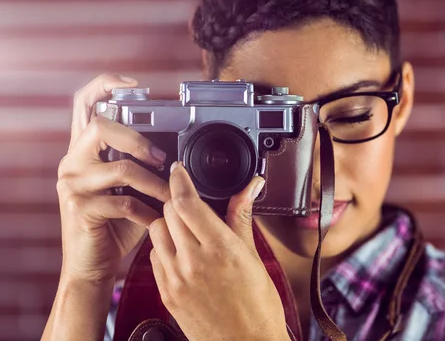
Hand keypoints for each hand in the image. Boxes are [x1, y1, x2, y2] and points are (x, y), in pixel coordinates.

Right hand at [57, 74, 170, 282]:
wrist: (94, 265)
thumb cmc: (116, 224)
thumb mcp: (129, 188)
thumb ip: (141, 165)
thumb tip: (176, 152)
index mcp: (84, 150)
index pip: (84, 104)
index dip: (105, 85)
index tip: (134, 84)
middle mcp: (72, 161)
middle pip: (100, 126)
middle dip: (138, 139)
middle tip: (161, 158)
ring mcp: (72, 184)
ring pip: (120, 168)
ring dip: (155, 184)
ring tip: (171, 196)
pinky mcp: (79, 208)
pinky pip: (123, 202)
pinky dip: (147, 210)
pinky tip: (156, 218)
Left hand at [148, 162, 288, 340]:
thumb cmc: (257, 307)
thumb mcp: (253, 256)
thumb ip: (242, 217)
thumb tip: (251, 186)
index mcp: (219, 248)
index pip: (186, 201)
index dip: (179, 179)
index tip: (179, 169)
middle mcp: (193, 261)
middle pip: (168, 212)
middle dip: (177, 200)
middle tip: (190, 201)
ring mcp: (176, 279)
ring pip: (156, 231)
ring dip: (167, 222)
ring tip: (186, 227)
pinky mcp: (166, 293)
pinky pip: (154, 256)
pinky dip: (164, 246)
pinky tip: (181, 251)